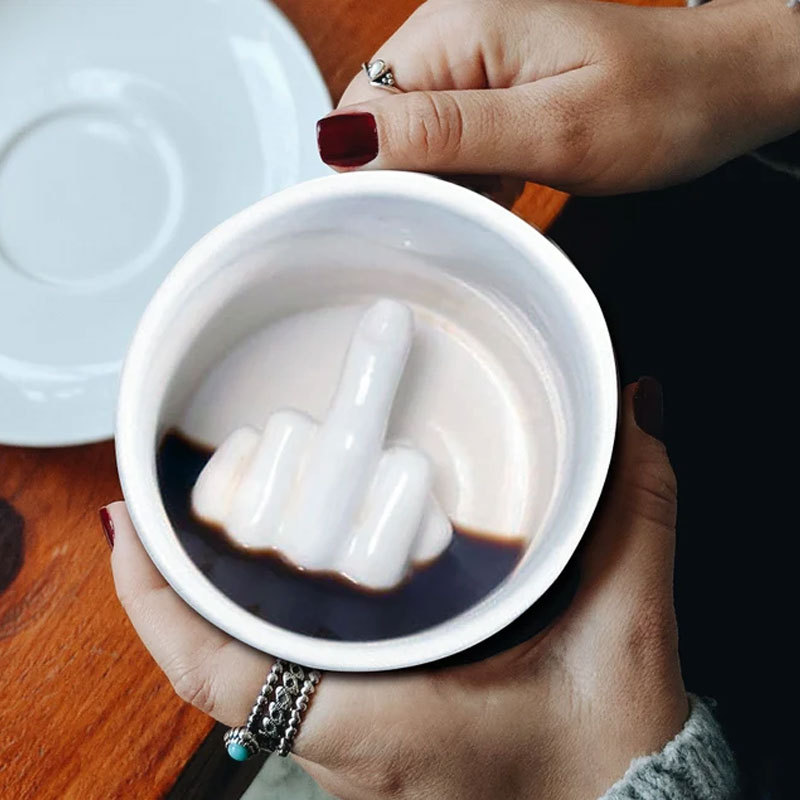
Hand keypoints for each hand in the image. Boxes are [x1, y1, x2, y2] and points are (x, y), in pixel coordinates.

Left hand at [105, 380, 687, 799]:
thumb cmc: (603, 751)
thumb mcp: (623, 626)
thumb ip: (631, 510)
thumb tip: (631, 410)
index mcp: (381, 722)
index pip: (227, 675)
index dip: (158, 602)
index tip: (126, 526)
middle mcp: (343, 745)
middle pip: (213, 663)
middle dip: (169, 584)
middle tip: (149, 500)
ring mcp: (346, 750)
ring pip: (243, 674)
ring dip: (205, 604)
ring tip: (186, 527)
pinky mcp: (365, 742)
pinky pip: (278, 682)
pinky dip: (252, 627)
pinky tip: (261, 577)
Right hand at [316, 0, 799, 193]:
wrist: (717, 89)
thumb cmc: (659, 101)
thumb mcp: (552, 127)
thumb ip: (446, 132)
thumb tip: (345, 139)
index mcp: (457, 28)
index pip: (360, 108)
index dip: (375, 172)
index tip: (419, 215)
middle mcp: (453, 35)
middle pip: (378, 125)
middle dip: (410, 180)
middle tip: (472, 205)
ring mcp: (470, 61)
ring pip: (409, 141)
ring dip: (441, 182)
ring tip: (498, 191)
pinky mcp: (488, 86)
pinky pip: (444, 142)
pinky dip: (464, 176)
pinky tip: (501, 185)